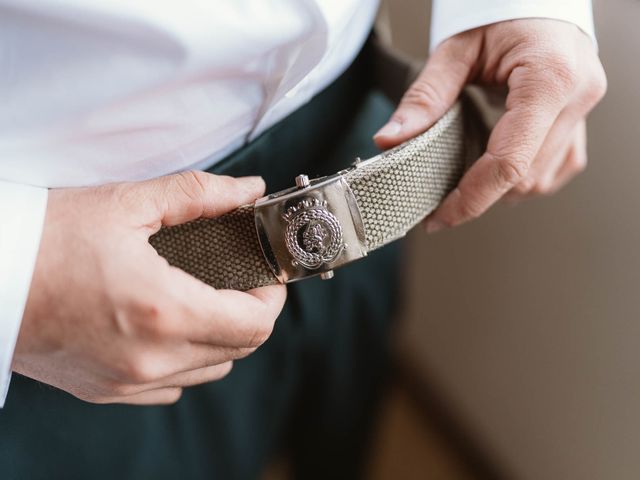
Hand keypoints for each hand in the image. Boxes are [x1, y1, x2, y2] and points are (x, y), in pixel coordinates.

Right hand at [16, 172, 285, 404]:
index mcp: (163, 310)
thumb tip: (248, 190)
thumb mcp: (127, 203)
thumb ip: (199, 195)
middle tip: (240, 280)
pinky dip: (186, 359)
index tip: (266, 274)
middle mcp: (150, 357)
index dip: (272, 297)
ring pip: (210, 369)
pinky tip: (171, 327)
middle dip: (251, 312)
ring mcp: (127, 380)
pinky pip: (172, 386)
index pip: (255, 324)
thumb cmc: (45, 237)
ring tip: (207, 299)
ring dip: (222, 336)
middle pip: (239, 349)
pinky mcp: (106, 390)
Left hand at [374, 19, 606, 231]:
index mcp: (548, 79)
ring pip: (542, 180)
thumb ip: (425, 97)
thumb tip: (390, 141)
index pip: (509, 162)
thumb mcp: (455, 48)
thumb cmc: (500, 9)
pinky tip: (497, 166)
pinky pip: (557, 167)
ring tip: (465, 181)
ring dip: (501, 189)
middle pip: (525, 178)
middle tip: (440, 201)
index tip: (438, 218)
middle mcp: (577, 98)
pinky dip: (523, 176)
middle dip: (480, 196)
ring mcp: (584, 111)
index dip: (471, 199)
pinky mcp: (581, 119)